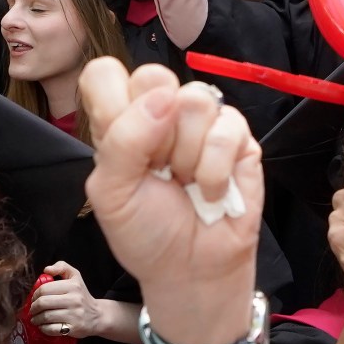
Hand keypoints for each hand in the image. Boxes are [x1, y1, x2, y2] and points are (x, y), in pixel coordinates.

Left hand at [29, 261, 108, 339]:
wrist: (97, 315)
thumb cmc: (81, 295)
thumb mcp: (75, 276)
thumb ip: (61, 267)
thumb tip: (46, 269)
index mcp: (73, 286)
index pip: (45, 289)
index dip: (35, 294)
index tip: (34, 299)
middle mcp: (74, 300)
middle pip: (43, 303)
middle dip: (33, 307)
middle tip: (32, 310)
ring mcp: (74, 315)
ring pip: (46, 317)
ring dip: (36, 319)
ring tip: (35, 319)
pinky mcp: (73, 328)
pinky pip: (52, 329)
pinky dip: (43, 328)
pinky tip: (42, 326)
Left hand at [77, 60, 263, 343]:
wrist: (191, 270)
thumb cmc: (146, 233)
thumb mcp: (111, 193)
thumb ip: (123, 141)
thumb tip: (164, 98)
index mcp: (120, 120)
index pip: (105, 73)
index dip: (113, 103)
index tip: (121, 147)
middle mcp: (160, 112)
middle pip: (154, 75)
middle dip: (154, 132)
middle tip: (156, 168)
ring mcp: (202, 121)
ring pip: (194, 99)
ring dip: (186, 156)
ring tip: (184, 182)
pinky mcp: (238, 136)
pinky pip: (227, 127)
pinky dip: (215, 170)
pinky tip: (210, 191)